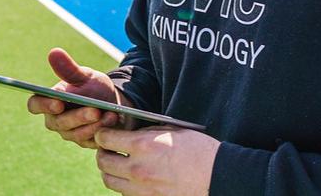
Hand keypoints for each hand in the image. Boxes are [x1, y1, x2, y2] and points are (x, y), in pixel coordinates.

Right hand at [26, 48, 128, 148]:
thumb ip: (69, 68)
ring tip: (110, 114)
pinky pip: (89, 141)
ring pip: (76, 134)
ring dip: (93, 124)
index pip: (35, 104)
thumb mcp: (86, 76)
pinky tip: (113, 121)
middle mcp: (56, 119)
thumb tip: (54, 52)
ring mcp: (70, 133)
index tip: (58, 103)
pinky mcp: (84, 142)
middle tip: (95, 110)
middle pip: (58, 122)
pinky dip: (102, 131)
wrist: (116, 103)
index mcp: (51, 100)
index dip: (44, 105)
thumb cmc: (96, 88)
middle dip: (78, 117)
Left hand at [95, 126, 219, 195]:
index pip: (106, 139)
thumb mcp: (172, 131)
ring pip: (109, 181)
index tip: (107, 133)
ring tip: (118, 164)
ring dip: (110, 171)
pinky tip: (133, 178)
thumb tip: (130, 133)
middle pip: (103, 162)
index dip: (103, 134)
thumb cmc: (199, 150)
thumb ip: (147, 132)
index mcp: (143, 146)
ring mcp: (142, 190)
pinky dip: (124, 185)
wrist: (218, 176)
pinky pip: (125, 194)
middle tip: (109, 148)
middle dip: (103, 152)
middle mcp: (138, 169)